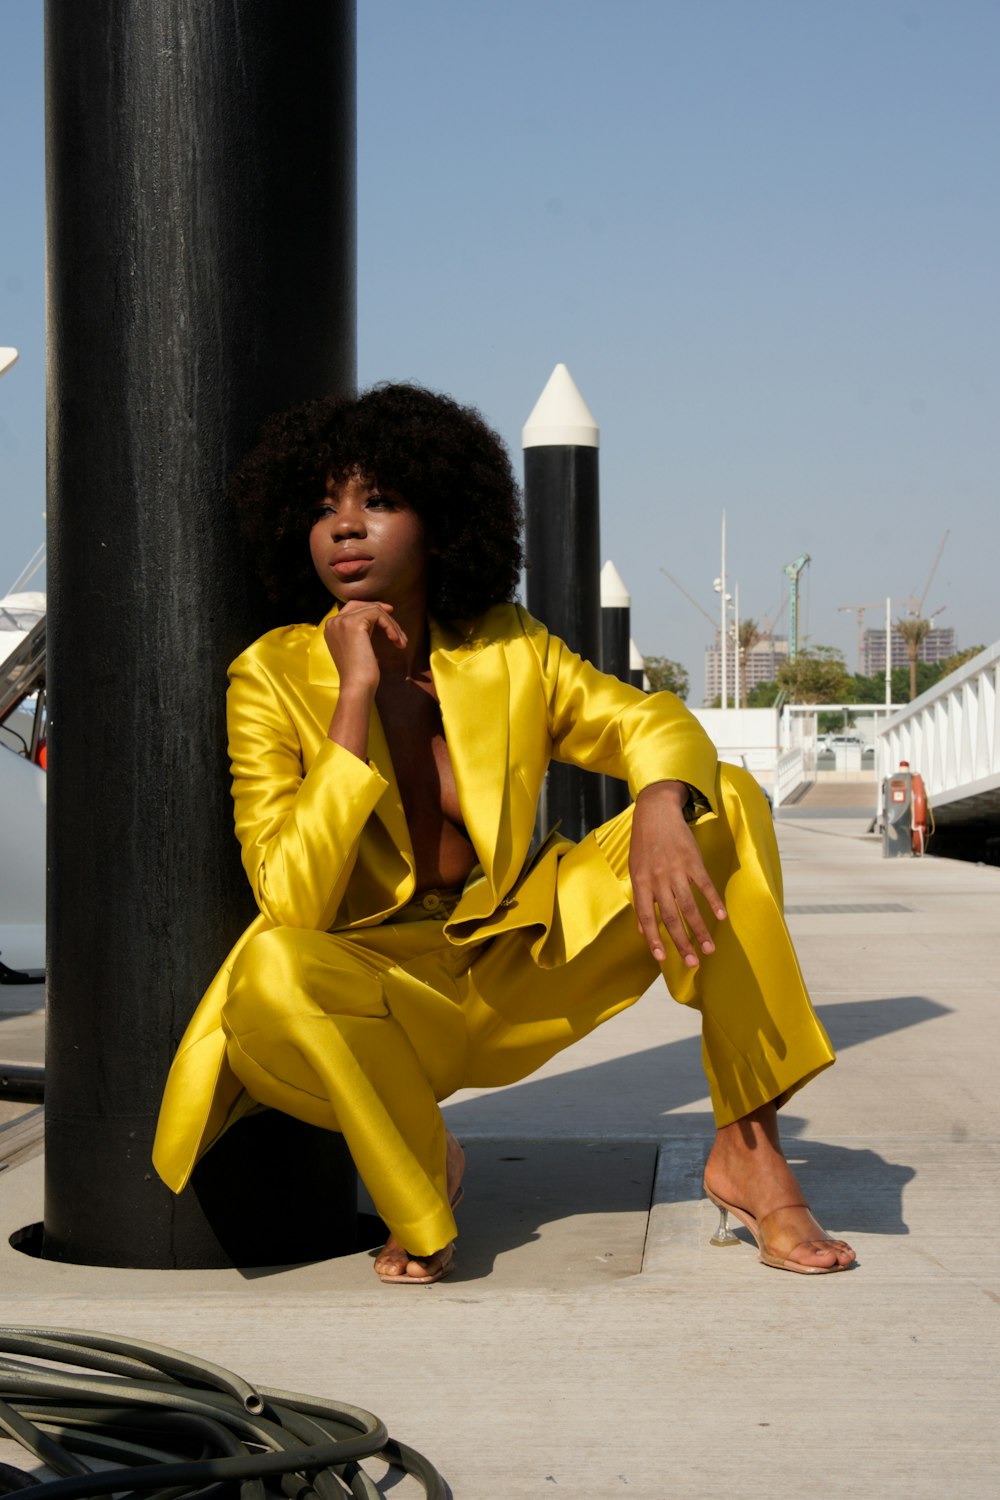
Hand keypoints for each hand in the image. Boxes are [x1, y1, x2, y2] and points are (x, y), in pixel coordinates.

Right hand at [322, 600, 406, 691]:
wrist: (356, 686)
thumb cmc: (359, 673)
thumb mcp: (357, 647)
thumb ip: (361, 632)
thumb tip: (378, 617)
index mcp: (331, 628)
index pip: (352, 609)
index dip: (371, 608)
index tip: (389, 613)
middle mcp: (333, 622)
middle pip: (360, 605)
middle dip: (381, 611)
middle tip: (396, 623)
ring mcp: (341, 621)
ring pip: (373, 609)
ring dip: (391, 624)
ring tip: (401, 641)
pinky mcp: (353, 623)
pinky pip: (378, 614)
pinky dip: (390, 625)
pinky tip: (395, 640)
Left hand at [630, 781, 726, 966]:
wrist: (656, 812)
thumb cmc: (644, 845)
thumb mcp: (635, 871)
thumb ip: (641, 900)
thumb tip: (643, 931)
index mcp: (641, 882)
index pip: (647, 917)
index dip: (654, 938)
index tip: (661, 958)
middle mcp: (658, 879)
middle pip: (671, 917)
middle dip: (682, 943)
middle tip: (692, 963)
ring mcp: (677, 870)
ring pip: (690, 906)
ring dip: (701, 930)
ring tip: (709, 949)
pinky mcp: (693, 861)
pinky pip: (705, 885)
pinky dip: (714, 902)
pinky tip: (722, 916)